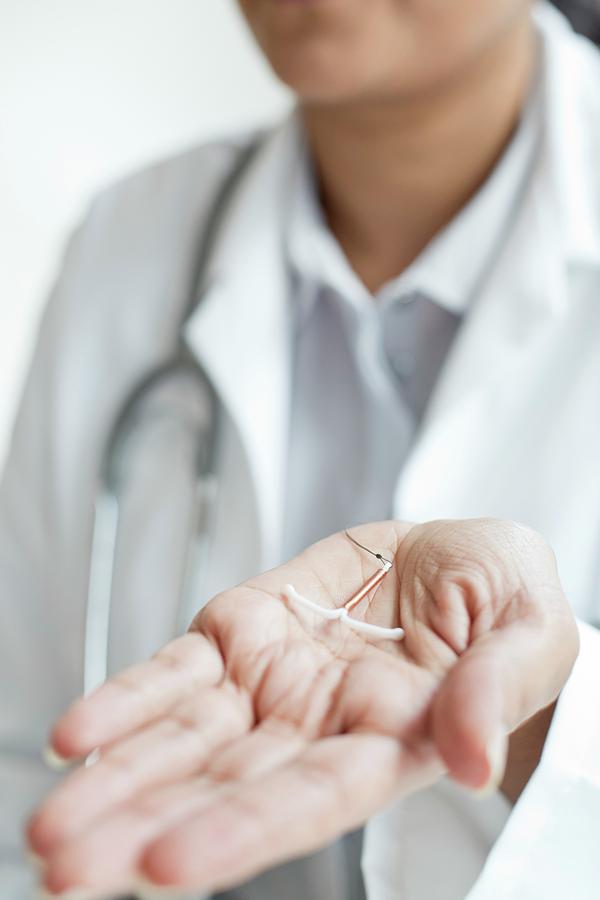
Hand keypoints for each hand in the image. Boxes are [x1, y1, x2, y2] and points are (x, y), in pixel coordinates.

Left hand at [28, 519, 577, 896]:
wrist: (456, 554)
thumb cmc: (505, 597)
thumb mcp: (529, 631)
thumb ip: (497, 688)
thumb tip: (472, 759)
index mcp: (395, 738)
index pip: (313, 797)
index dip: (244, 829)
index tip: (168, 864)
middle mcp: (320, 724)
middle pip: (226, 785)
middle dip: (145, 827)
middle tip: (67, 867)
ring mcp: (274, 679)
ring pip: (185, 737)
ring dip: (116, 777)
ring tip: (51, 826)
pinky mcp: (243, 629)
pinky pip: (177, 670)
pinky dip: (126, 701)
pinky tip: (75, 736)